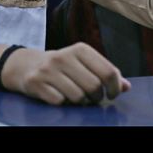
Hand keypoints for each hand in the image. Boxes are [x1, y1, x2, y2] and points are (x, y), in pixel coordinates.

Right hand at [2, 43, 130, 105]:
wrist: (26, 65)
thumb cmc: (63, 66)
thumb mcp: (84, 63)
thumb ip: (105, 73)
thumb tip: (126, 87)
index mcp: (81, 49)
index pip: (108, 71)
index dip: (115, 87)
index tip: (112, 94)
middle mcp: (65, 56)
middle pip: (94, 86)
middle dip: (96, 97)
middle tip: (93, 98)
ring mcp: (49, 70)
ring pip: (77, 96)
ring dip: (79, 101)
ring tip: (76, 96)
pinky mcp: (36, 83)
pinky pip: (59, 102)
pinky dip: (62, 103)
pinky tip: (59, 95)